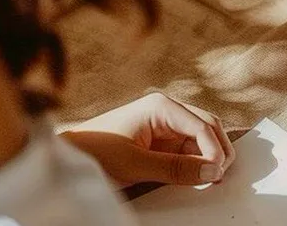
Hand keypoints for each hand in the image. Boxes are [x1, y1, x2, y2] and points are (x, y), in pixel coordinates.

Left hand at [60, 93, 235, 186]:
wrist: (67, 158)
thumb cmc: (94, 153)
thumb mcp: (135, 164)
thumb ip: (176, 168)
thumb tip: (212, 171)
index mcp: (162, 106)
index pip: (202, 125)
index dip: (214, 149)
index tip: (216, 173)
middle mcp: (168, 112)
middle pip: (208, 127)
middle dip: (217, 151)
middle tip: (220, 177)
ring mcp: (167, 126)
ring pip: (201, 140)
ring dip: (208, 158)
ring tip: (210, 179)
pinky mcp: (163, 142)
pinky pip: (188, 151)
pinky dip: (196, 164)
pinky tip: (198, 177)